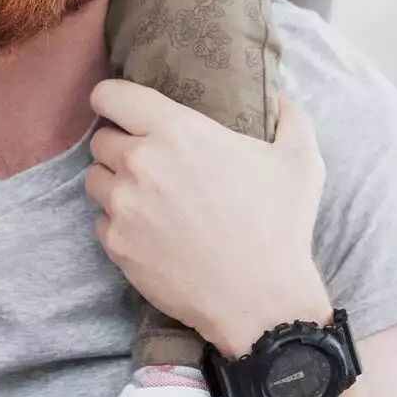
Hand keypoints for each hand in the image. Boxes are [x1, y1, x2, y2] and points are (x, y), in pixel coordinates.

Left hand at [85, 85, 329, 357]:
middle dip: (121, 146)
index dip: (112, 98)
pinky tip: (149, 230)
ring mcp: (124, 206)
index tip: (119, 107)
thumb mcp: (301, 162)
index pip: (111, 95)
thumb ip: (290, 117)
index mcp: (177, 131)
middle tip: (149, 161)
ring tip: (146, 197)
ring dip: (114, 183)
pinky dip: (118, 222)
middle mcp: (141, 163)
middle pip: (102, 140)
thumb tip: (280, 96)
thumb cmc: (280, 227)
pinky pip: (100, 221)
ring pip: (95, 179)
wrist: (260, 300)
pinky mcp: (117, 244)